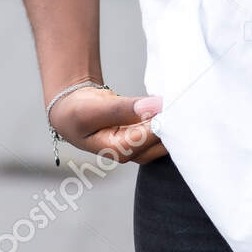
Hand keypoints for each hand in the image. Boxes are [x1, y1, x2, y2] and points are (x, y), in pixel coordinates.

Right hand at [49, 88, 168, 165]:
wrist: (71, 111)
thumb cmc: (76, 113)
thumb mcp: (93, 110)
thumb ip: (123, 109)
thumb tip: (155, 105)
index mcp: (119, 151)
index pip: (152, 137)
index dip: (165, 119)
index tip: (175, 102)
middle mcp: (133, 152)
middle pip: (164, 141)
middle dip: (174, 122)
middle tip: (181, 99)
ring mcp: (140, 145)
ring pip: (166, 134)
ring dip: (172, 118)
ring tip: (176, 98)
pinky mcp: (145, 134)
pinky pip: (162, 126)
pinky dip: (167, 114)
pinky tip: (170, 101)